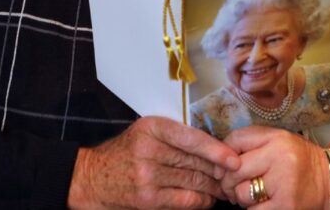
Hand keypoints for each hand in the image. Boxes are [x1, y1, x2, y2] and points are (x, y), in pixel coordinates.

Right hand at [68, 116, 240, 208]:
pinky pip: (185, 200)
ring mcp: (148, 176)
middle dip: (219, 171)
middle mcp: (149, 150)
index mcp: (152, 127)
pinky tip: (208, 199)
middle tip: (236, 175)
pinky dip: (201, 201)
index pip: (191, 138)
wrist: (93, 177)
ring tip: (226, 188)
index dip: (216, 150)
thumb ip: (176, 136)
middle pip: (195, 162)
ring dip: (214, 187)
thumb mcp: (147, 132)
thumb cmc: (126, 152)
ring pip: (193, 182)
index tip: (234, 158)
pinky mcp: (148, 199)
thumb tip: (214, 147)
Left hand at [221, 126, 329, 207]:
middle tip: (234, 186)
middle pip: (235, 169)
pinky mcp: (286, 206)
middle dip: (228, 181)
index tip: (224, 167)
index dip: (223, 155)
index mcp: (276, 138)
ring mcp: (284, 183)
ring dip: (241, 198)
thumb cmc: (297, 160)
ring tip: (252, 196)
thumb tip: (219, 162)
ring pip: (241, 193)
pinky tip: (262, 205)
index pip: (236, 140)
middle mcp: (280, 157)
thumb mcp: (277, 141)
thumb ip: (250, 144)